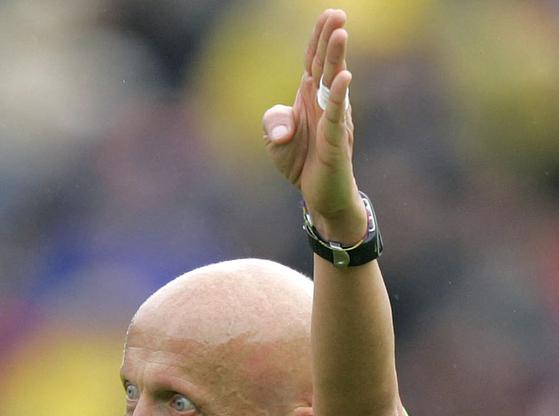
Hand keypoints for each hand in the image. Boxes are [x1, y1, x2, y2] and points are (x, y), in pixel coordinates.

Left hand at [263, 8, 365, 244]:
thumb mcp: (275, 141)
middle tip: (338, 14)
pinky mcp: (334, 141)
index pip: (314, 63)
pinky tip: (343, 78)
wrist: (319, 196)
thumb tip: (283, 129)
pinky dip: (337, 97)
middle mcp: (324, 105)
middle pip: (327, 66)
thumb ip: (273, 123)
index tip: (327, 14)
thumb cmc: (301, 162)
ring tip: (341, 34)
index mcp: (309, 99)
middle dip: (331, 39)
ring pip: (334, 85)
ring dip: (337, 59)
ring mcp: (332, 121)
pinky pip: (335, 115)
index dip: (319, 39)